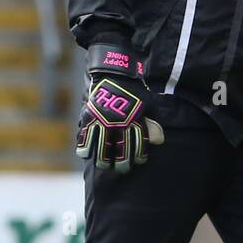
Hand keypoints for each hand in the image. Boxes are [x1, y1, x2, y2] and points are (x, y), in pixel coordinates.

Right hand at [74, 39, 165, 172]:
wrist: (115, 72)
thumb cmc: (135, 91)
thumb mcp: (148, 105)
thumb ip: (151, 123)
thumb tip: (159, 141)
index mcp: (135, 120)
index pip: (139, 143)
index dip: (140, 155)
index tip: (139, 161)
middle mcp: (119, 122)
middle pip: (120, 149)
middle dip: (121, 162)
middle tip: (121, 169)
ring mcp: (103, 120)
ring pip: (101, 146)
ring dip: (103, 159)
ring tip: (104, 165)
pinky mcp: (90, 116)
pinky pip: (84, 135)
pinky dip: (84, 146)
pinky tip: (85, 154)